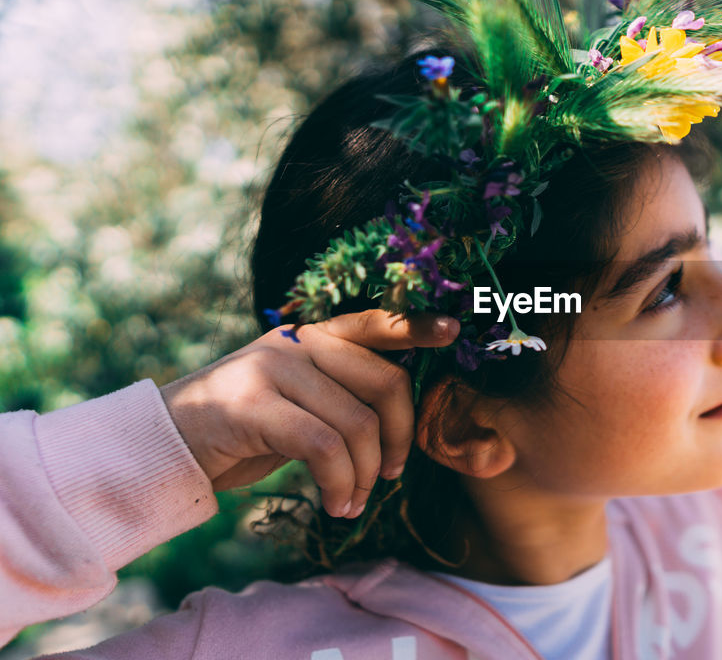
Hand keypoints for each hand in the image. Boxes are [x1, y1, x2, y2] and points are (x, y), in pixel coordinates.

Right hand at [159, 310, 458, 518]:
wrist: (164, 445)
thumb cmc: (241, 429)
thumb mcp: (296, 402)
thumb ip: (338, 395)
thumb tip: (396, 424)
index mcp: (312, 337)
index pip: (373, 322)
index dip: (415, 326)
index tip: (453, 330)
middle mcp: (297, 344)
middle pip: (384, 383)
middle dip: (400, 438)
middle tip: (391, 474)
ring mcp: (272, 370)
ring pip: (357, 424)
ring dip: (365, 475)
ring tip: (353, 501)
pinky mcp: (252, 406)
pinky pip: (324, 448)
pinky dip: (340, 484)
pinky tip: (335, 503)